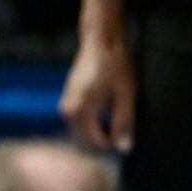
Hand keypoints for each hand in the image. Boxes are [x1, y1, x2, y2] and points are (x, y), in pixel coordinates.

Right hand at [59, 33, 135, 152]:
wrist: (101, 42)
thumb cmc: (116, 66)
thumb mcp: (125, 95)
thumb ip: (124, 123)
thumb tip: (124, 148)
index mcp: (79, 112)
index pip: (94, 143)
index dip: (112, 145)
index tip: (127, 140)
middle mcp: (66, 112)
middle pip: (83, 140)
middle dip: (102, 142)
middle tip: (123, 135)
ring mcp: (64, 105)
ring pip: (79, 132)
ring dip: (96, 134)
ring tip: (116, 126)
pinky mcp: (67, 99)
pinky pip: (78, 122)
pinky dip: (90, 126)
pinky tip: (106, 117)